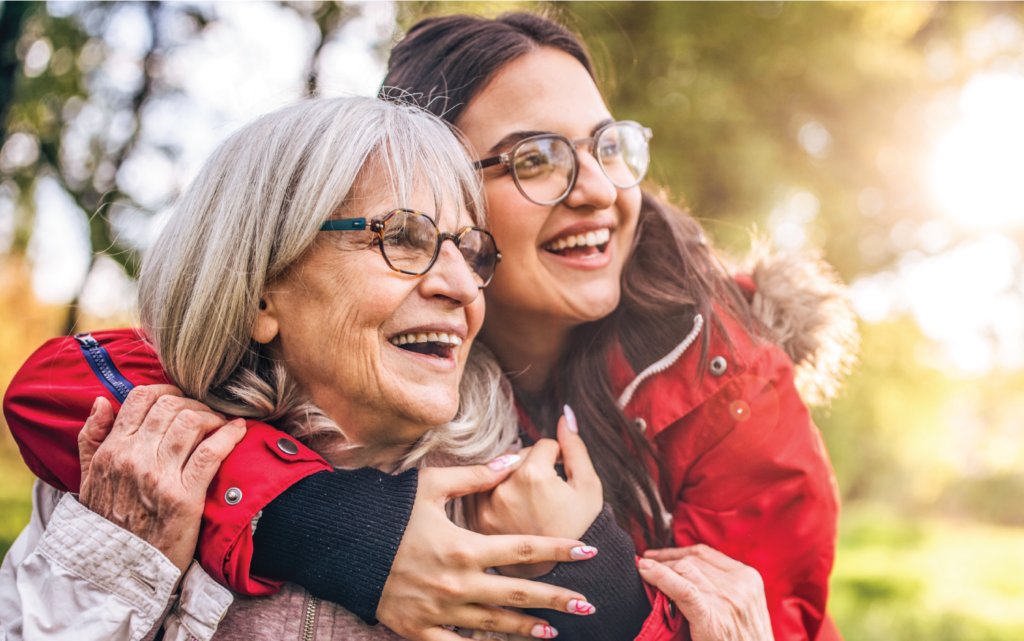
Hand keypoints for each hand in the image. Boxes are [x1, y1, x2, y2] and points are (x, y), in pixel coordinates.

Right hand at [78, 385, 246, 574]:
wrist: (120, 570)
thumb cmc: (108, 523)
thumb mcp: (87, 480)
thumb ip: (91, 438)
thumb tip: (103, 400)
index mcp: (111, 451)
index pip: (141, 398)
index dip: (167, 390)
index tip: (182, 399)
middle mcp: (133, 458)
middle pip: (171, 405)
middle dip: (194, 402)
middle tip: (205, 413)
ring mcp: (159, 476)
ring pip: (192, 421)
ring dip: (212, 416)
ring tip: (220, 423)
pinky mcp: (185, 495)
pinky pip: (212, 451)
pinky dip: (230, 434)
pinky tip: (239, 429)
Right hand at [377, 459, 598, 640]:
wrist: (340, 546)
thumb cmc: (387, 512)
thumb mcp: (430, 486)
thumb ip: (475, 476)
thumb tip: (513, 459)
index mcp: (464, 546)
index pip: (524, 548)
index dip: (559, 550)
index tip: (588, 551)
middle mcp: (458, 583)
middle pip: (519, 593)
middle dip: (557, 599)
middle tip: (588, 605)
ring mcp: (440, 611)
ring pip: (494, 623)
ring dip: (526, 628)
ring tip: (553, 630)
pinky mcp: (419, 629)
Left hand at [463, 405, 602, 577]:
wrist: (561, 575)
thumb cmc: (581, 528)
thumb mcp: (588, 486)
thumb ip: (575, 447)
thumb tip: (565, 414)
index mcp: (531, 475)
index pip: (543, 445)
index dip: (558, 458)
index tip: (562, 478)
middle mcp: (503, 488)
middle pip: (517, 456)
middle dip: (534, 467)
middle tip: (547, 493)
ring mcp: (486, 505)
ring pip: (498, 472)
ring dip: (512, 477)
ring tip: (530, 501)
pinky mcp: (477, 520)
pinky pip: (484, 491)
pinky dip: (495, 493)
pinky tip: (513, 508)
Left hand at [639, 545, 773, 640]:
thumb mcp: (743, 609)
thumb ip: (723, 588)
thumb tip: (685, 571)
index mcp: (748, 578)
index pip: (704, 553)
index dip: (676, 552)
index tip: (658, 555)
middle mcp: (740, 585)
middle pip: (692, 560)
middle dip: (664, 561)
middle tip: (646, 565)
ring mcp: (727, 601)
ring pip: (684, 569)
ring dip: (659, 568)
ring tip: (643, 571)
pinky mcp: (713, 619)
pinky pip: (682, 589)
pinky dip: (660, 577)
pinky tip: (645, 571)